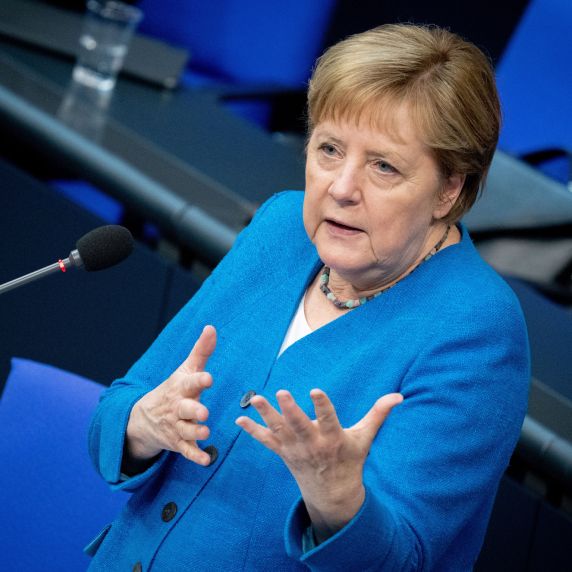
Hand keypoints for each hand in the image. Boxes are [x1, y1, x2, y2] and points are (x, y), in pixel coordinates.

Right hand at [124, 325, 216, 468]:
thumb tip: (212, 327)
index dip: (198, 380)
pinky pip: (187, 451)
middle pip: (185, 409)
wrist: (144, 417)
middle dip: (193, 411)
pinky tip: (206, 460)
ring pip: (186, 431)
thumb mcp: (186, 369)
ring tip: (206, 432)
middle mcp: (177, 408)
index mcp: (181, 388)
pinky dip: (195, 456)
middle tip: (204, 412)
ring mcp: (176, 426)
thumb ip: (201, 351)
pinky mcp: (178, 443)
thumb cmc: (175, 389)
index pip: (189, 383)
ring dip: (195, 432)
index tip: (209, 378)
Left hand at [236, 389, 402, 541]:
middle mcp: (312, 445)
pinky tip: (238, 419)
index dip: (321, 405)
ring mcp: (295, 450)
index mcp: (333, 439)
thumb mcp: (364, 438)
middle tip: (280, 392)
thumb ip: (378, 414)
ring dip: (265, 415)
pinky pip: (266, 441)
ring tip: (254, 398)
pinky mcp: (283, 453)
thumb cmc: (350, 460)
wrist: (333, 493)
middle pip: (299, 425)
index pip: (328, 419)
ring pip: (279, 430)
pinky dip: (252, 431)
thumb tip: (398, 396)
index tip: (314, 390)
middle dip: (289, 410)